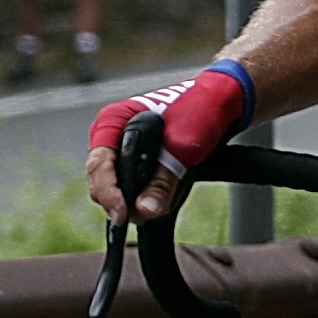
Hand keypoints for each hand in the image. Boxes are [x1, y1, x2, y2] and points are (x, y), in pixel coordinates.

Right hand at [86, 62, 253, 223]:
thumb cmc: (199, 109)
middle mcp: (111, 136)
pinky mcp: (135, 162)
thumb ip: (163, 180)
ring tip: (157, 204)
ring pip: (113, 188)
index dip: (108, 193)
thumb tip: (144, 209)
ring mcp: (121, 150)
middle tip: (145, 215)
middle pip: (100, 181)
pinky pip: (129, 187)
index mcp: (113, 120)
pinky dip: (142, 197)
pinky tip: (158, 199)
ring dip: (133, 202)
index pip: (98, 164)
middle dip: (120, 202)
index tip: (123, 214)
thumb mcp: (182, 146)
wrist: (218, 103)